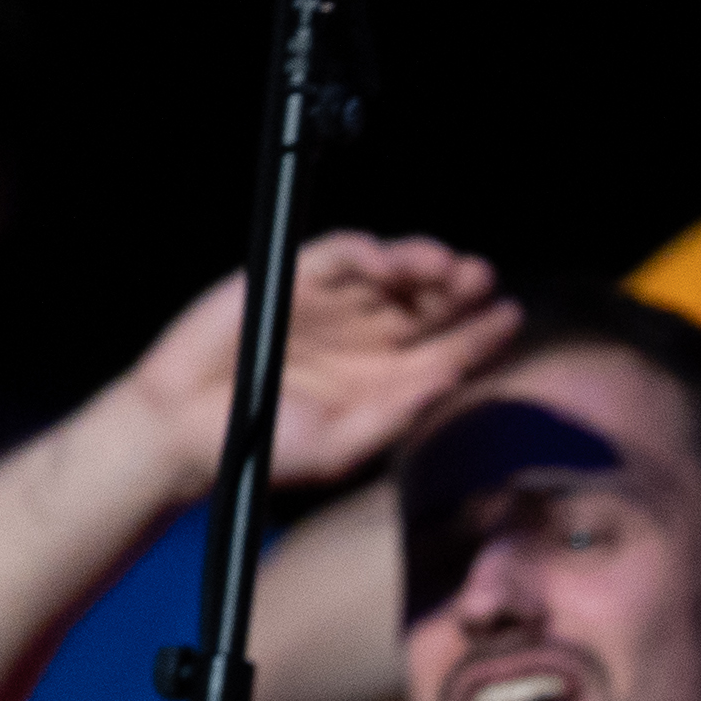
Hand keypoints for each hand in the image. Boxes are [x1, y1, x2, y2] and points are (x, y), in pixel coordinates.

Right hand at [118, 232, 518, 496]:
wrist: (189, 429)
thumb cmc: (268, 448)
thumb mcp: (341, 446)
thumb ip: (393, 416)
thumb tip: (449, 381)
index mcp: (388, 380)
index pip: (448, 350)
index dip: (481, 333)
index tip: (511, 316)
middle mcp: (367, 338)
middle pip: (427, 304)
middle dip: (458, 290)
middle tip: (481, 279)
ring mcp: (332, 306)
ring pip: (390, 273)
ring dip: (421, 264)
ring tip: (447, 266)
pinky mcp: (293, 280)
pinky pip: (338, 256)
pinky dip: (366, 253)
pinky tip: (390, 263)